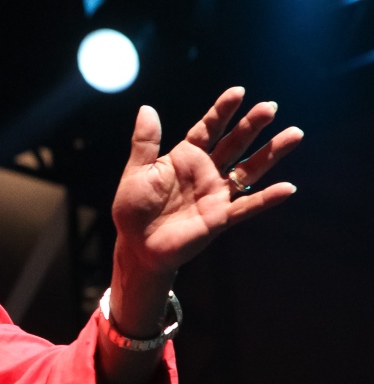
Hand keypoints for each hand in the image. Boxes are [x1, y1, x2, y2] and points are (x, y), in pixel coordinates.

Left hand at [111, 87, 303, 275]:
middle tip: (270, 107)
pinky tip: (287, 188)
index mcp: (186, 157)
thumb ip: (145, 142)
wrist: (136, 246)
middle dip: (252, 125)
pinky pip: (247, 206)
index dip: (222, 111)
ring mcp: (216, 194)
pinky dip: (267, 198)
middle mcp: (206, 172)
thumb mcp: (137, 172)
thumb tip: (147, 108)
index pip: (208, 128)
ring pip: (249, 170)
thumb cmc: (133, 209)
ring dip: (271, 153)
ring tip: (294, 134)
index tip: (238, 92)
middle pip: (234, 144)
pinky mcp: (220, 218)